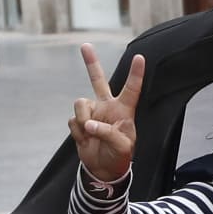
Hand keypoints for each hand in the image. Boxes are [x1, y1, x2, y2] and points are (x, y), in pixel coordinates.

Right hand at [69, 45, 142, 184]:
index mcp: (124, 110)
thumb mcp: (122, 147)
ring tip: (90, 135)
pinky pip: (72, 121)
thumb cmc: (120, 156)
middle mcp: (107, 106)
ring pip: (79, 103)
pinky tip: (85, 140)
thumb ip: (108, 134)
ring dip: (82, 120)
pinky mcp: (79, 122)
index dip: (136, 74)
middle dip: (91, 63)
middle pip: (98, 80)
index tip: (140, 57)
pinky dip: (77, 133)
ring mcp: (92, 113)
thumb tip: (89, 124)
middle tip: (85, 45)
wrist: (103, 168)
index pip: (131, 89)